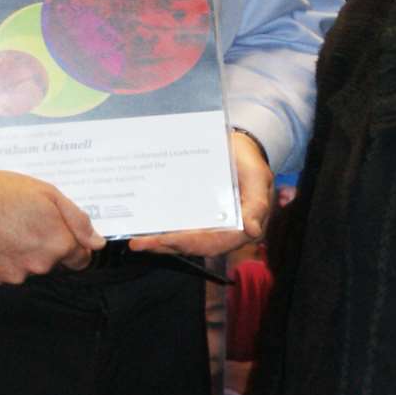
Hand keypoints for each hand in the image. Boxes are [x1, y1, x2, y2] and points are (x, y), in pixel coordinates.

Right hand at [0, 169, 104, 284]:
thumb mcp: (46, 192)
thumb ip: (77, 219)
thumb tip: (97, 243)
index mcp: (56, 243)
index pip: (80, 258)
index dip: (73, 243)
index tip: (59, 231)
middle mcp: (38, 265)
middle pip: (53, 262)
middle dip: (46, 244)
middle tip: (25, 220)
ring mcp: (14, 276)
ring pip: (29, 268)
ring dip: (23, 252)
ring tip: (4, 226)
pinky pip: (6, 271)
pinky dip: (3, 259)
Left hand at [130, 130, 270, 256]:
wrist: (239, 148)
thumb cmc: (249, 161)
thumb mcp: (258, 177)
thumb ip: (258, 204)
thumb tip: (253, 231)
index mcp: (241, 227)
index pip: (213, 242)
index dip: (188, 243)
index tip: (165, 241)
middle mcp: (224, 231)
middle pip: (193, 245)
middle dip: (166, 246)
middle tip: (139, 243)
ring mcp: (210, 225)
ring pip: (184, 239)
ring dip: (160, 243)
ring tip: (137, 241)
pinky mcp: (199, 217)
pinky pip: (180, 227)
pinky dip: (163, 230)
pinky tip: (145, 228)